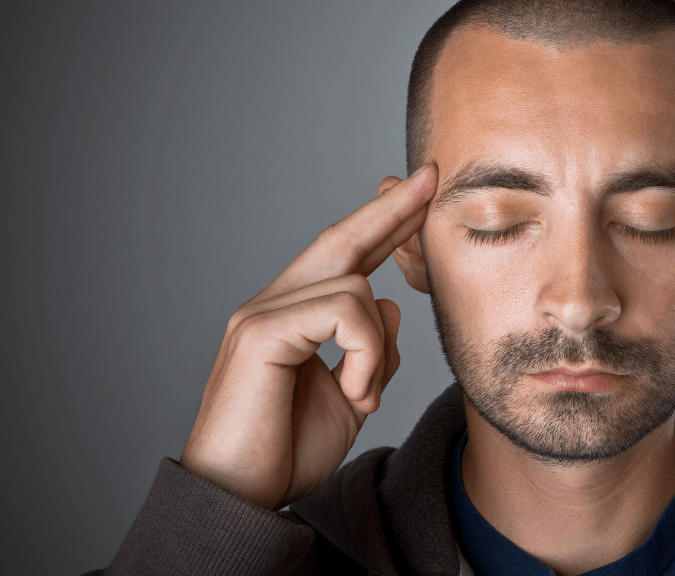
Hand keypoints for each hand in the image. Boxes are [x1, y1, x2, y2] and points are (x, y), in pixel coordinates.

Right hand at [179, 165, 436, 509]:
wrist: (241, 498)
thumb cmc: (287, 450)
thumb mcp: (351, 396)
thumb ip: (373, 350)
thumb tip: (392, 304)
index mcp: (293, 316)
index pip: (346, 257)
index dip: (385, 223)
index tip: (422, 192)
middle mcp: (272, 304)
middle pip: (342, 238)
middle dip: (392, 208)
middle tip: (433, 175)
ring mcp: (261, 315)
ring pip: (354, 286)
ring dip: (376, 344)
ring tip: (360, 394)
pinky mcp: (259, 333)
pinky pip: (342, 311)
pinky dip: (364, 352)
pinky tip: (353, 392)